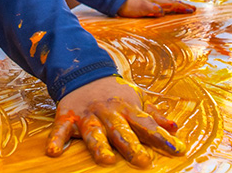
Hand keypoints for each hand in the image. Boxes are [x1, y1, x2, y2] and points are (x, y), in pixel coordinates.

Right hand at [46, 76, 185, 166]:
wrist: (83, 71)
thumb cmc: (114, 92)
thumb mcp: (136, 99)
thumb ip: (154, 115)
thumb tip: (175, 127)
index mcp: (127, 109)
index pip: (147, 124)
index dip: (162, 138)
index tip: (178, 149)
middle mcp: (108, 113)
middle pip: (121, 131)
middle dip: (132, 146)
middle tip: (143, 161)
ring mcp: (87, 115)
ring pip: (94, 132)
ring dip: (100, 146)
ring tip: (107, 160)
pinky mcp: (67, 117)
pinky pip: (60, 130)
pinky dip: (56, 140)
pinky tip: (53, 151)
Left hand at [117, 0, 194, 17]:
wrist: (118, 0)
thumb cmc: (129, 5)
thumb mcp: (140, 8)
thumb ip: (151, 8)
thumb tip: (161, 10)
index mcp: (156, 2)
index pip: (173, 5)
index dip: (182, 8)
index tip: (192, 10)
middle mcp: (156, 2)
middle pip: (172, 3)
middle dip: (183, 6)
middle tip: (193, 9)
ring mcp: (151, 3)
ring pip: (168, 4)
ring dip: (177, 6)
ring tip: (184, 8)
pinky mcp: (147, 6)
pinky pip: (162, 7)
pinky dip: (168, 8)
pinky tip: (166, 10)